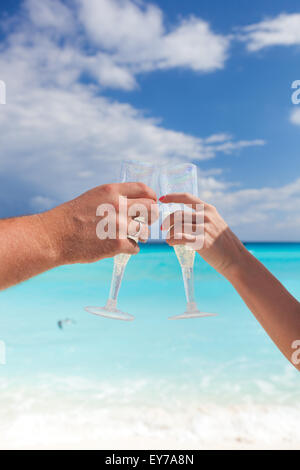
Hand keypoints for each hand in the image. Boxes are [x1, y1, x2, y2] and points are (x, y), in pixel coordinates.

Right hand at [40, 182, 157, 263]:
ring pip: (145, 231)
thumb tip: (137, 202)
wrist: (55, 235)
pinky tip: (119, 246)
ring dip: (140, 235)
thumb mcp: (94, 197)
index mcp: (112, 191)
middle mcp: (118, 206)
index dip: (151, 198)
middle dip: (150, 217)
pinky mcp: (117, 244)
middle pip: (151, 209)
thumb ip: (115, 197)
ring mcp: (119, 225)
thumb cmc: (73, 217)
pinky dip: (130, 248)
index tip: (150, 204)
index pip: (145, 190)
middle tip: (144, 223)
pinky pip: (135, 247)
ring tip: (129, 236)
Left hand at [160, 193, 245, 276]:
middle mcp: (206, 216)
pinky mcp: (202, 241)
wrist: (235, 259)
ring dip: (169, 233)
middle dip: (167, 221)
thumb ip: (202, 218)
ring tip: (168, 239)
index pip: (187, 197)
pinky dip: (171, 240)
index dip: (172, 197)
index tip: (162, 199)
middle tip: (163, 228)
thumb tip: (182, 219)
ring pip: (177, 226)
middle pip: (178, 214)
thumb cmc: (223, 243)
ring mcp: (204, 228)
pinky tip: (170, 243)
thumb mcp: (215, 223)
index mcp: (209, 209)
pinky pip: (180, 238)